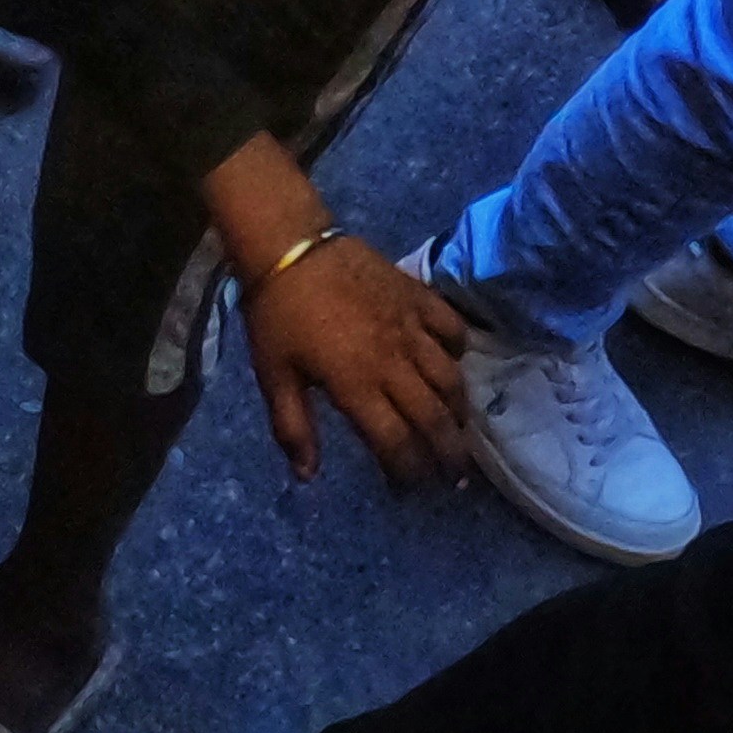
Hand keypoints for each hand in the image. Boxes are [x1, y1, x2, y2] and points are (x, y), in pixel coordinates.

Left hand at [240, 231, 469, 487]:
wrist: (290, 244)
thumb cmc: (277, 313)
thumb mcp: (273, 374)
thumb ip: (292, 426)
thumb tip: (307, 475)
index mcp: (356, 385)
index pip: (396, 443)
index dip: (407, 473)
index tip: (409, 488)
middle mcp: (393, 362)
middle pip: (434, 419)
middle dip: (448, 454)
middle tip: (454, 476)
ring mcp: (411, 327)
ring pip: (451, 379)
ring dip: (459, 411)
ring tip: (459, 429)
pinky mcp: (418, 297)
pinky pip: (452, 329)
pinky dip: (458, 350)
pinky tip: (453, 363)